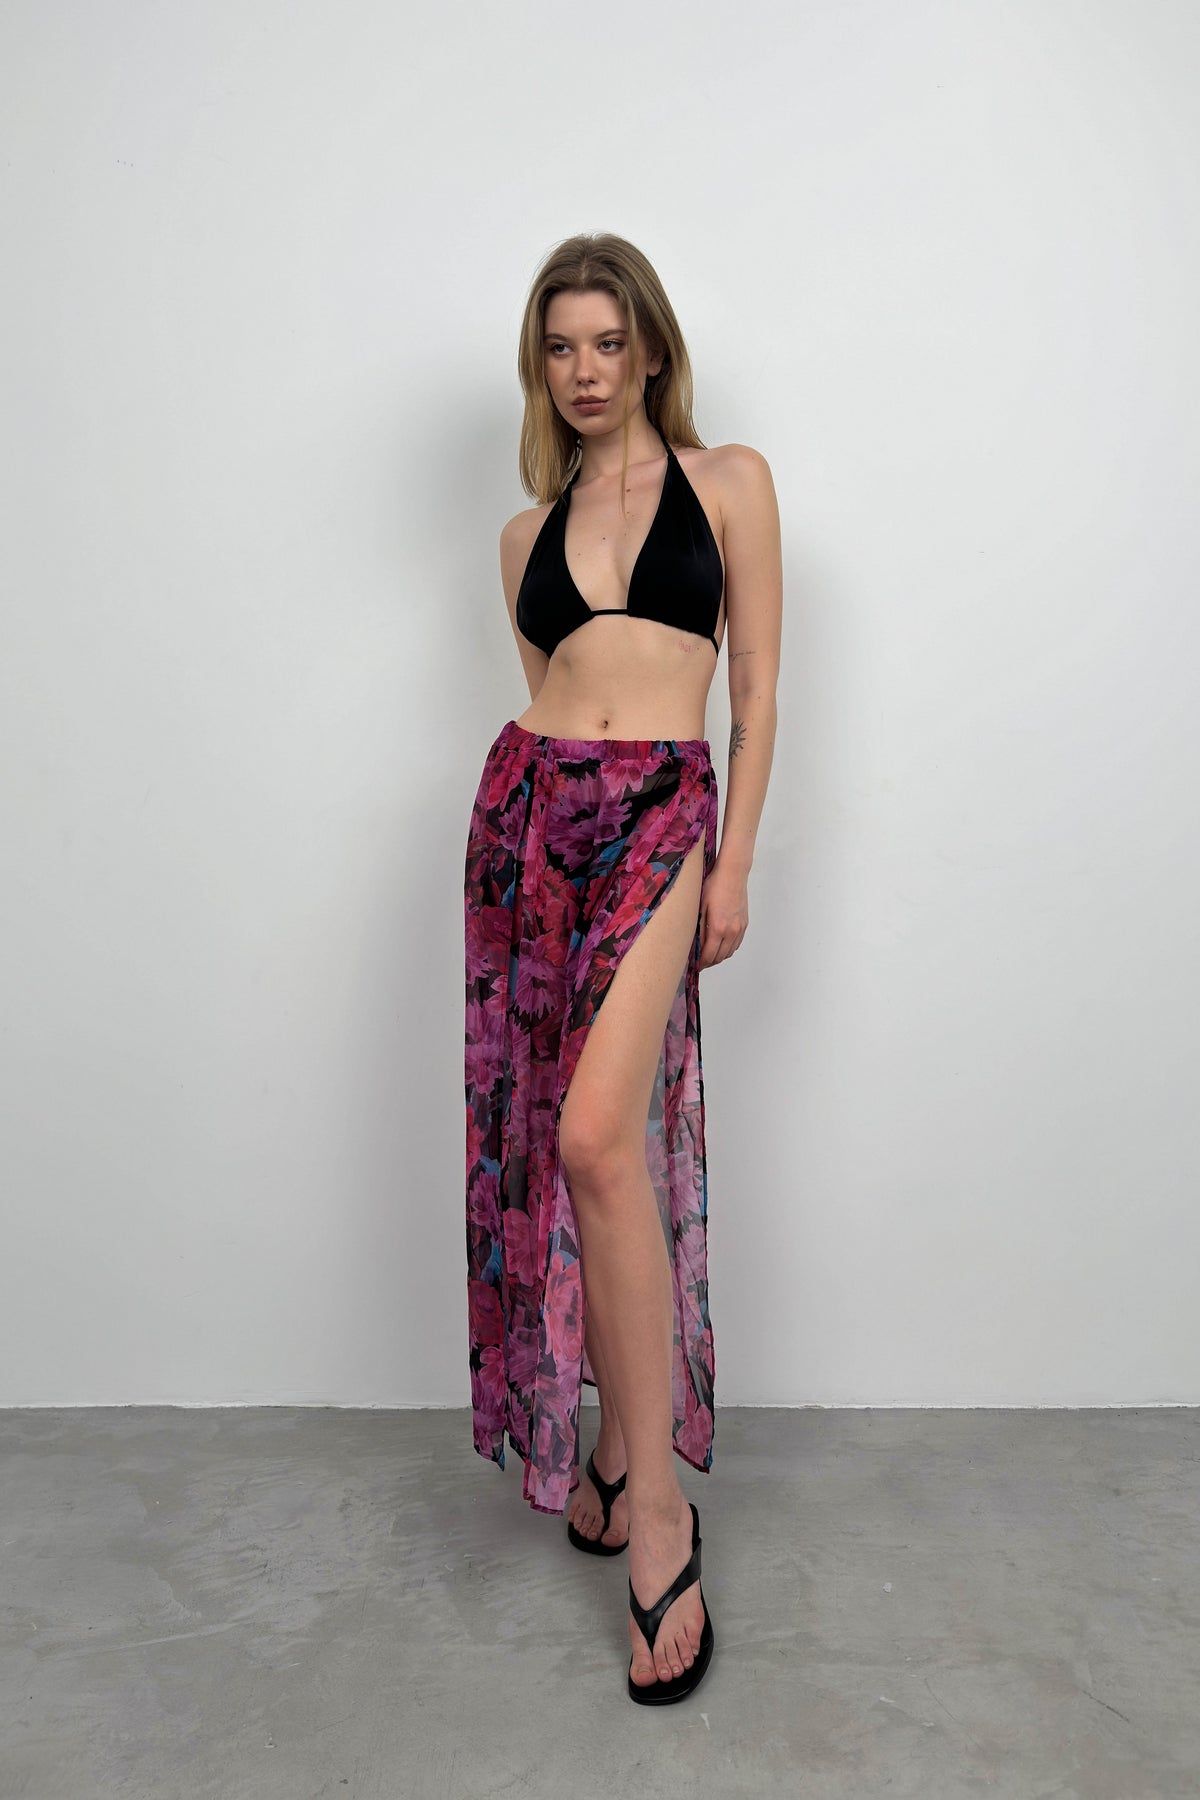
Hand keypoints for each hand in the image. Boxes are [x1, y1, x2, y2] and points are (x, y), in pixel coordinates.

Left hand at [698, 854, 748, 968]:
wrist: (733, 874)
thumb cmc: (714, 885)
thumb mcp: (700, 906)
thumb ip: (698, 928)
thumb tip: (694, 944)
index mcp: (718, 928)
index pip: (709, 955)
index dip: (701, 963)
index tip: (695, 965)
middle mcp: (731, 931)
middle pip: (720, 957)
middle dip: (709, 962)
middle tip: (700, 962)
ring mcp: (739, 928)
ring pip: (730, 952)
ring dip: (719, 956)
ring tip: (709, 955)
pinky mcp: (744, 924)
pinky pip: (737, 943)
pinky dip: (728, 949)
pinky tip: (721, 945)